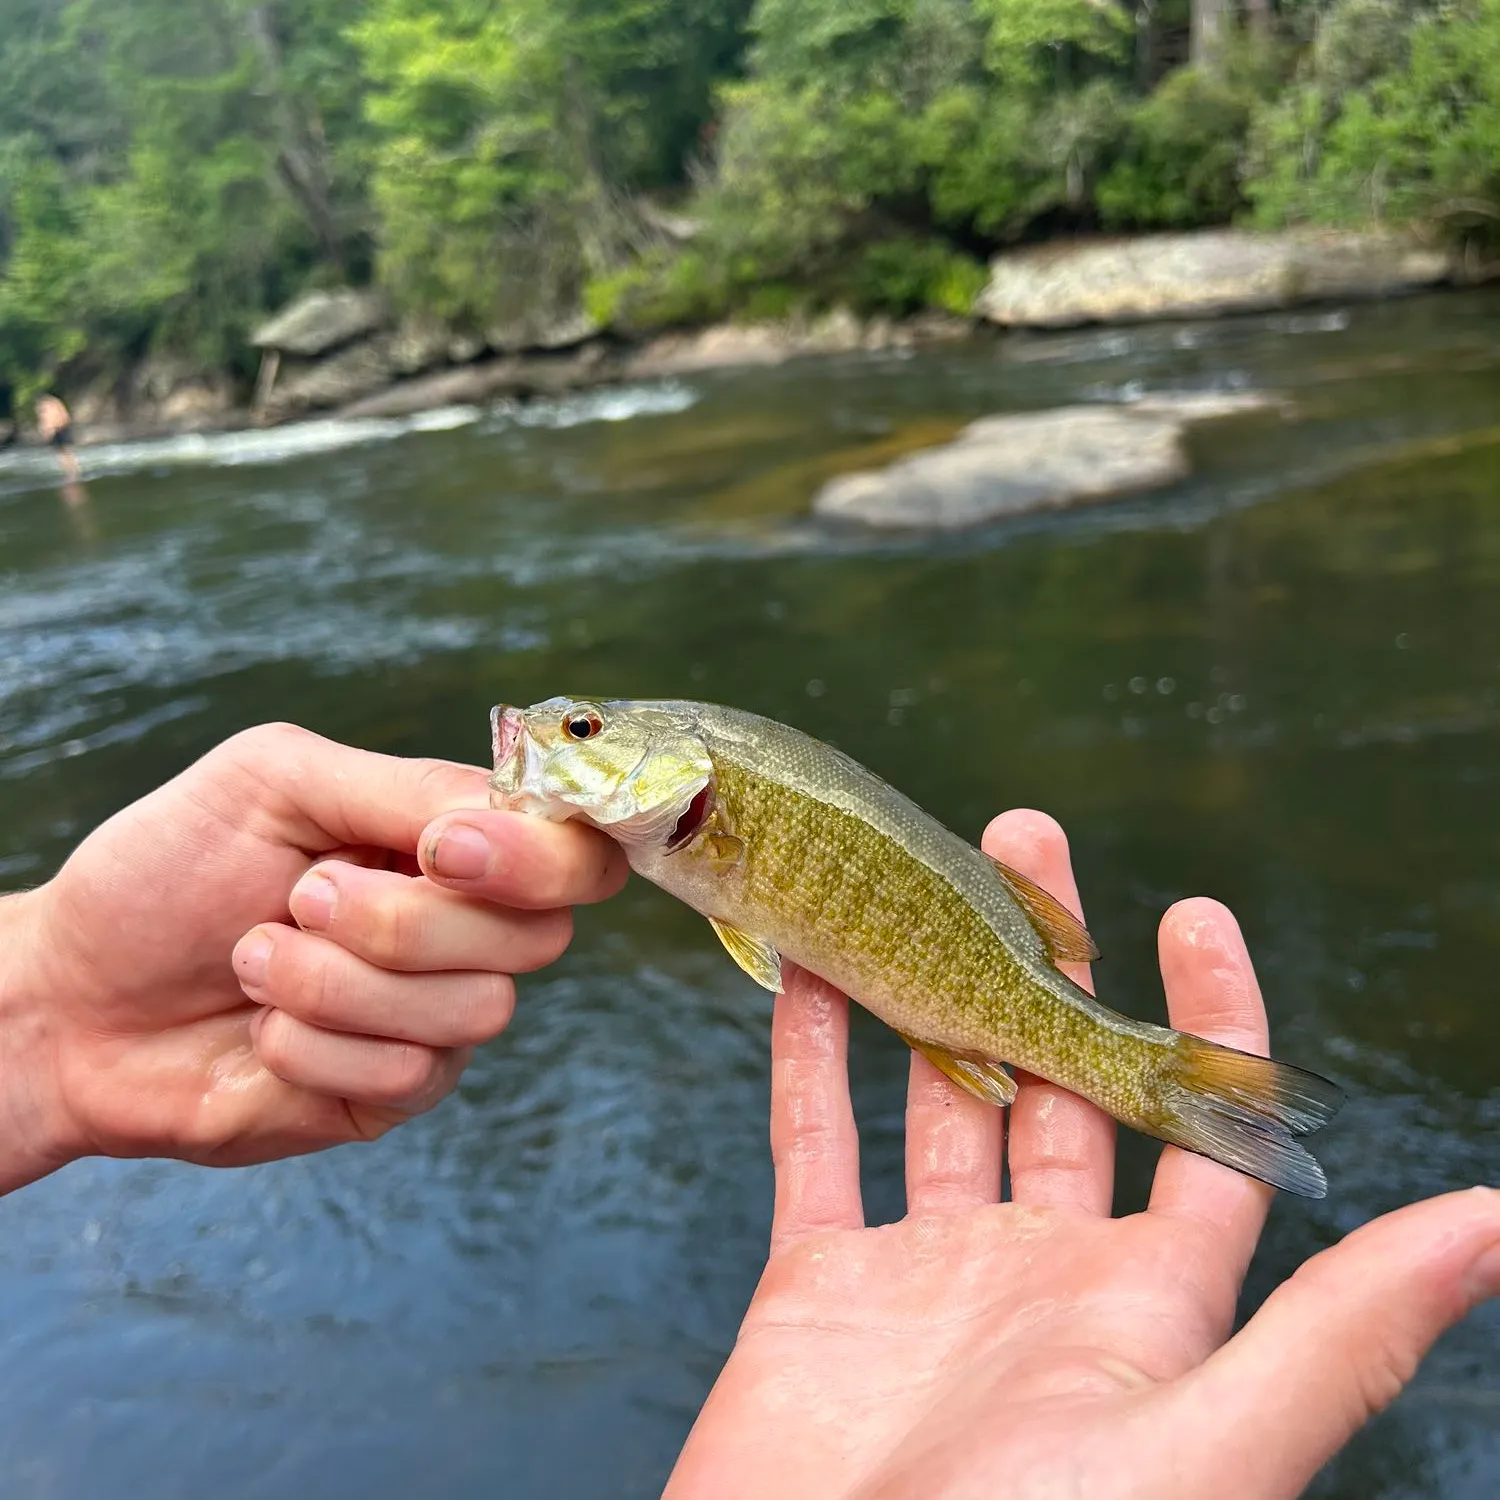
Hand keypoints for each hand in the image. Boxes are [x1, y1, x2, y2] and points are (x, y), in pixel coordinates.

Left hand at [0, 723, 625, 1191]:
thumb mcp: (275, 779)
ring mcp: (434, 1017)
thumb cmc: (165, 871)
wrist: (70, 999)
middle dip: (404, 920)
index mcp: (452, 844)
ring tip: (255, 959)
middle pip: (535, 936)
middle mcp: (464, 931)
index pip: (576, 853)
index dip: (536, 857)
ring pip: (476, 1010)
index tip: (441, 850)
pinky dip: (315, 1043)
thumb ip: (403, 785)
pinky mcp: (392, 1095)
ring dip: (340, 983)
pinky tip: (261, 1029)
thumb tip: (503, 819)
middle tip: (302, 897)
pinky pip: (410, 1073)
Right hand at [666, 811, 1499, 1499]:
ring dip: (930, 987)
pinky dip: (808, 1059)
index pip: (1199, 1130)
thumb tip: (1494, 1222)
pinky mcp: (815, 1289)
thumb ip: (1334, 1334)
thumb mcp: (1201, 1445)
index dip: (1207, 1020)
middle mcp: (1042, 1273)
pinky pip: (813, 1145)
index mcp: (1147, 1305)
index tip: (1193, 914)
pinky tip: (807, 974)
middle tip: (1027, 838)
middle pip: (1057, 1080)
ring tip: (922, 877)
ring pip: (935, 1095)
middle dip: (1049, 961)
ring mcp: (924, 1276)